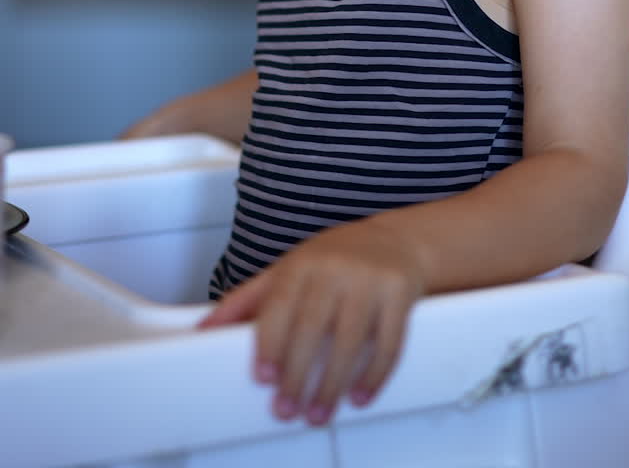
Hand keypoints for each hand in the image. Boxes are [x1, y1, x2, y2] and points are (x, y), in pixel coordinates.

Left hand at [199, 215, 426, 424]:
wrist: (395, 240)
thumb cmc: (334, 259)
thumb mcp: (289, 270)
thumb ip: (248, 300)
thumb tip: (204, 328)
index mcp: (303, 262)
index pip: (281, 304)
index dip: (271, 343)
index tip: (264, 377)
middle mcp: (336, 267)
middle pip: (312, 326)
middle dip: (298, 374)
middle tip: (287, 409)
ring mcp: (370, 280)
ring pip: (350, 340)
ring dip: (332, 384)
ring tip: (318, 412)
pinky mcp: (400, 293)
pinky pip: (389, 342)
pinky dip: (374, 375)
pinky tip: (359, 395)